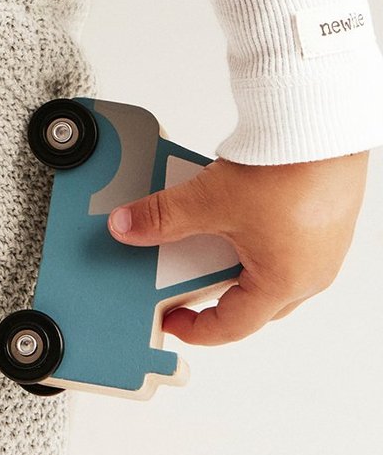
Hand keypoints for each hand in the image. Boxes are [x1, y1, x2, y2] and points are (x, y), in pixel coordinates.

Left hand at [106, 149, 368, 343]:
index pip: (233, 326)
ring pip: (269, 266)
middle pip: (254, 300)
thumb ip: (164, 218)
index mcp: (285, 284)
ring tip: (206, 230)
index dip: (196, 328)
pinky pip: (284, 239)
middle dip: (215, 291)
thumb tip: (128, 227)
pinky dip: (255, 232)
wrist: (322, 126)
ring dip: (236, 256)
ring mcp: (322, 245)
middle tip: (183, 277)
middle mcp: (310, 273)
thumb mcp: (211, 200)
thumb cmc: (289, 170)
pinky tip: (237, 204)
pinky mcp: (326, 217)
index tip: (170, 320)